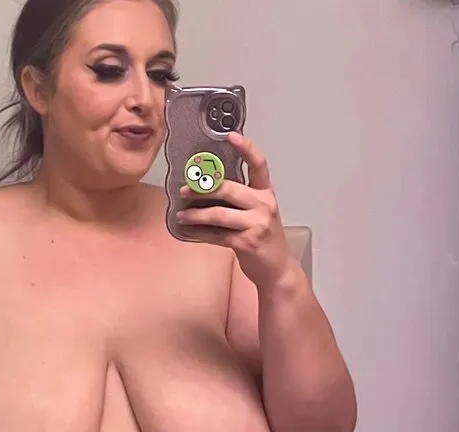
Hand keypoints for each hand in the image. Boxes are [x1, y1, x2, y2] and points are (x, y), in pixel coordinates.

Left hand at [176, 132, 292, 291]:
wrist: (277, 268)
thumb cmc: (264, 238)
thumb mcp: (258, 213)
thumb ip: (240, 199)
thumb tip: (206, 188)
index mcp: (266, 193)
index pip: (259, 164)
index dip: (246, 148)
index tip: (231, 136)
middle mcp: (264, 205)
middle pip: (229, 189)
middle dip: (202, 189)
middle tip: (184, 191)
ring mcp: (257, 224)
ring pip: (219, 214)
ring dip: (196, 215)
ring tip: (182, 216)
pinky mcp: (247, 243)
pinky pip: (217, 235)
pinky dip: (200, 234)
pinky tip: (189, 232)